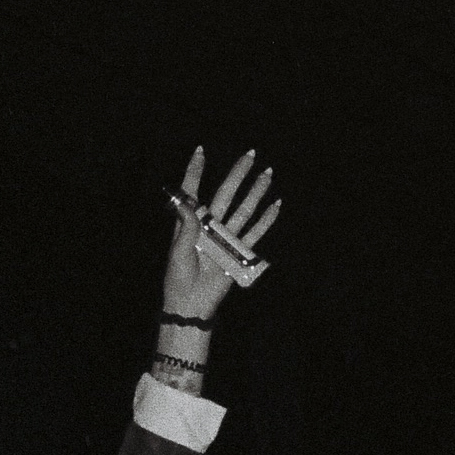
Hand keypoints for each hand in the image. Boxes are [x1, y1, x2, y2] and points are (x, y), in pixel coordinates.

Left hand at [162, 146, 280, 322]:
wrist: (192, 302)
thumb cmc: (179, 277)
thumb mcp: (179, 251)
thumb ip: (186, 227)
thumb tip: (185, 201)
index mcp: (191, 223)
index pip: (193, 191)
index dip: (196, 171)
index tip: (200, 151)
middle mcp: (210, 226)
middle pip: (226, 194)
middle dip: (238, 174)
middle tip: (250, 154)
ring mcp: (226, 237)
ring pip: (244, 209)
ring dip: (256, 192)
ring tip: (267, 174)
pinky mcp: (238, 252)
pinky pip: (255, 233)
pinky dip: (266, 220)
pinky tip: (275, 205)